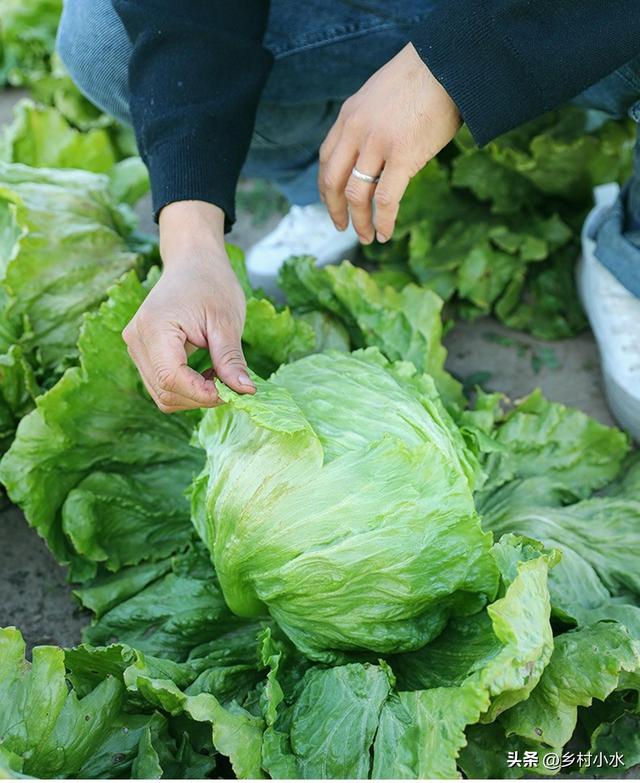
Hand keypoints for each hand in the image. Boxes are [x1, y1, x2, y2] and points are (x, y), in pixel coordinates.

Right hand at [122, 201, 254, 412]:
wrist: (192, 261)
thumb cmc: (212, 283)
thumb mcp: (227, 321)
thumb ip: (231, 359)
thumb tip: (245, 392)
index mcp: (155, 327)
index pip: (171, 378)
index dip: (202, 394)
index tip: (232, 391)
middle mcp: (137, 339)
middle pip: (165, 392)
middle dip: (200, 397)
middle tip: (231, 384)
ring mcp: (136, 347)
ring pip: (162, 394)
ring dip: (193, 395)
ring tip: (219, 376)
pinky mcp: (142, 352)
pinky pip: (161, 384)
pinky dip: (186, 388)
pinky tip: (206, 374)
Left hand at [318, 42, 460, 243]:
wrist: (447, 62)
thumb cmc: (422, 78)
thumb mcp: (380, 95)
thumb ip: (369, 123)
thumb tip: (373, 152)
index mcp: (349, 116)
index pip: (326, 160)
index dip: (326, 188)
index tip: (332, 203)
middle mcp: (356, 131)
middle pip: (333, 181)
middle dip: (335, 210)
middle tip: (341, 228)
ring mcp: (378, 144)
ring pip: (356, 195)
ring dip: (359, 222)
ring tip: (366, 237)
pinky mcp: (403, 156)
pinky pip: (386, 199)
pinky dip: (383, 221)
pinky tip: (385, 233)